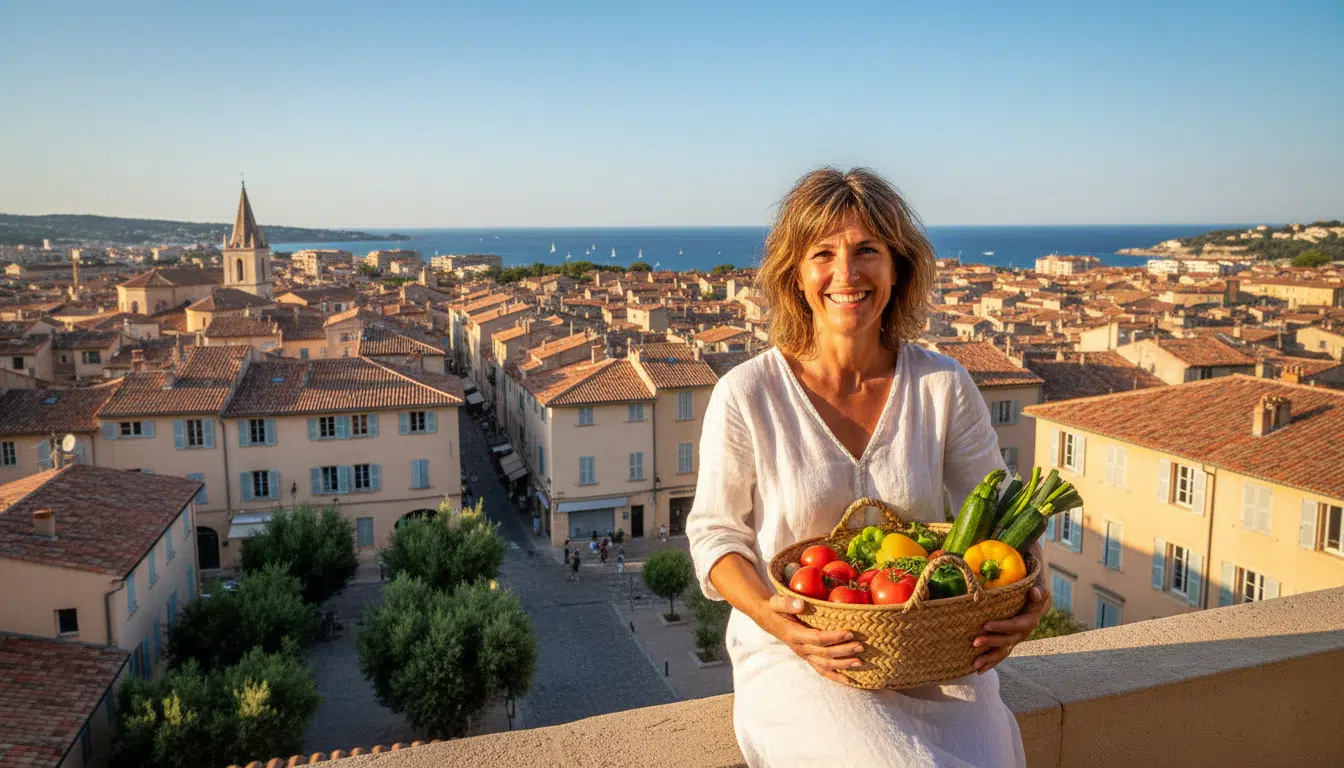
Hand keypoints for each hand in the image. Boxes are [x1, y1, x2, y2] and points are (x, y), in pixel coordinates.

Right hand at [758, 594, 863, 685]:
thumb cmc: (776, 609)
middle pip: (825, 654)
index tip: (850, 633)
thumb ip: (787, 603)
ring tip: (860, 661)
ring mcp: (805, 656)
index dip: (834, 638)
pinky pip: (823, 671)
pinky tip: (850, 681)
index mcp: (795, 634)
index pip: (817, 639)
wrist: (769, 619)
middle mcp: (800, 649)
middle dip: (844, 651)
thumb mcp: (776, 602)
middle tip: (861, 647)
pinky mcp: (808, 658)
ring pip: (826, 665)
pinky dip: (837, 676)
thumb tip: (801, 604)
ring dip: (844, 665)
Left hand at [972, 544, 1048, 673]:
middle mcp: (1026, 628)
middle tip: (975, 641)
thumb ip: (1037, 587)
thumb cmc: (1030, 582)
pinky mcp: (1009, 640)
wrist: (1032, 590)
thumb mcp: (1036, 581)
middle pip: (1010, 639)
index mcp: (1033, 615)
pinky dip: (991, 662)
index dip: (1003, 626)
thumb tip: (1034, 592)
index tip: (986, 624)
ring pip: (1005, 650)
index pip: (1019, 624)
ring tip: (975, 664)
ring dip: (990, 657)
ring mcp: (1018, 636)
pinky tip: (977, 670)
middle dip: (993, 641)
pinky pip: (1002, 653)